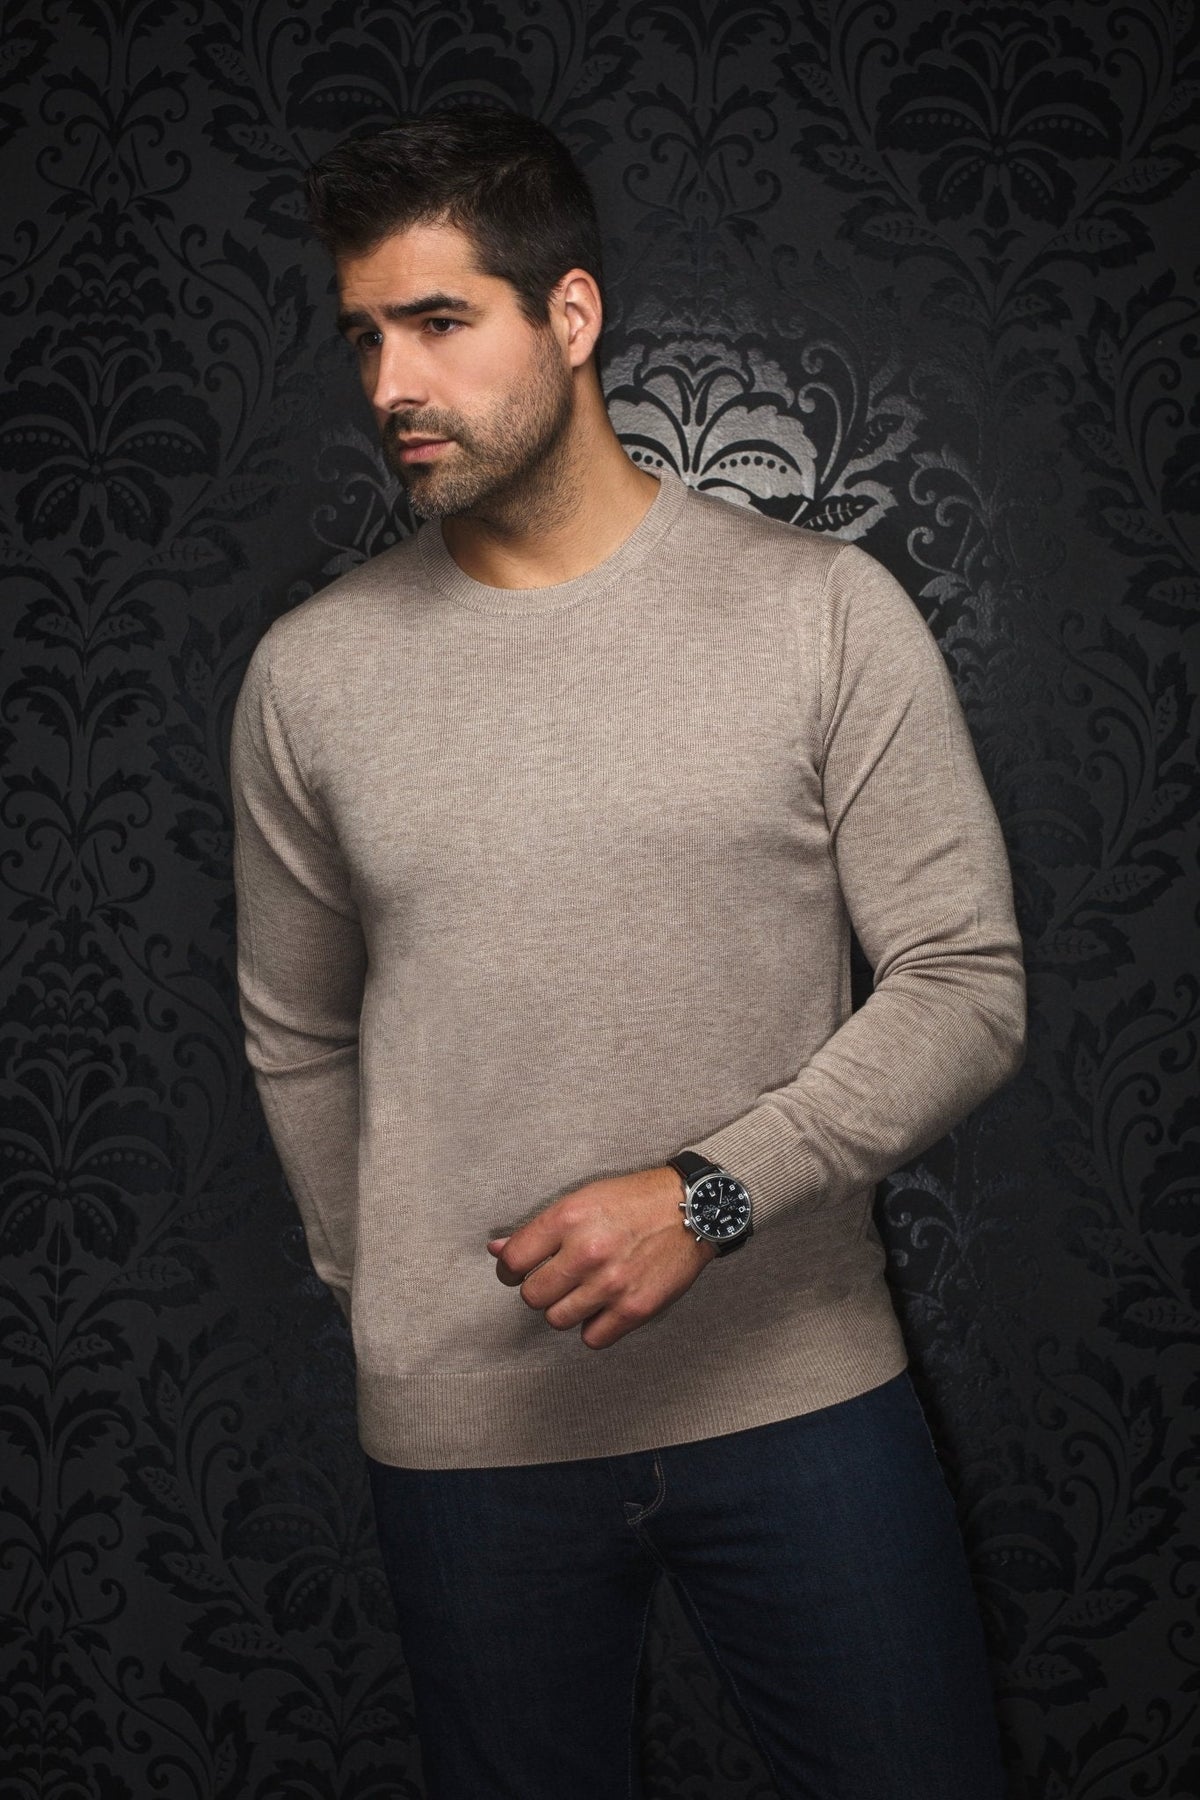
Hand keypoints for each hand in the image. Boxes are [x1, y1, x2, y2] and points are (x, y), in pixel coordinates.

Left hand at [487, 1164, 715, 1349]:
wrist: (692, 1209)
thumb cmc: (633, 1201)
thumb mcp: (581, 1200)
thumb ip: (538, 1229)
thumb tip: (497, 1250)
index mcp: (568, 1218)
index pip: (513, 1261)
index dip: (510, 1270)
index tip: (520, 1271)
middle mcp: (587, 1252)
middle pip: (532, 1296)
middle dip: (540, 1289)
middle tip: (557, 1279)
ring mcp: (611, 1283)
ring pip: (557, 1320)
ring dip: (566, 1309)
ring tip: (583, 1290)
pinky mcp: (635, 1308)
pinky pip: (593, 1338)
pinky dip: (594, 1327)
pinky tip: (604, 1306)